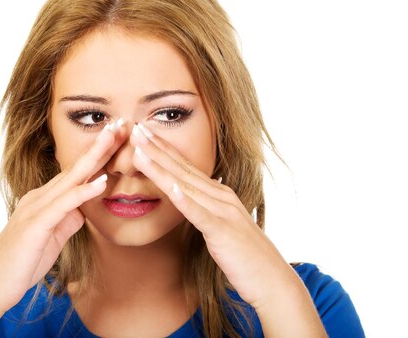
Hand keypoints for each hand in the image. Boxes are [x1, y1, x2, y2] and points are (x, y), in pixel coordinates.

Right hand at [0, 120, 127, 313]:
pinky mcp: (36, 224)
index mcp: (44, 200)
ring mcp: (36, 208)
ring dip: (95, 157)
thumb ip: (67, 220)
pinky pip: (64, 204)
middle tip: (121, 123)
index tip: (119, 138)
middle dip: (100, 145)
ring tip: (115, 137)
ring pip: (71, 178)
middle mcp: (40, 197)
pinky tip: (102, 181)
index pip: (77, 174)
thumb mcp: (52, 238)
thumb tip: (83, 208)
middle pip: (76, 167)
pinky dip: (84, 191)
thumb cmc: (21, 263)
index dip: (98, 155)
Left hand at [130, 123, 299, 308]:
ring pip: (186, 186)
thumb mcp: (220, 227)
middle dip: (156, 148)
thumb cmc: (244, 257)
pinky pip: (200, 214)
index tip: (143, 133)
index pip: (185, 167)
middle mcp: (221, 196)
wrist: (272, 280)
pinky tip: (170, 189)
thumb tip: (186, 200)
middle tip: (135, 129)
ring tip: (140, 152)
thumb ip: (204, 211)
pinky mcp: (223, 232)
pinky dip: (185, 200)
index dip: (163, 149)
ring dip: (161, 168)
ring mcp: (223, 212)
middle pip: (182, 169)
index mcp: (219, 194)